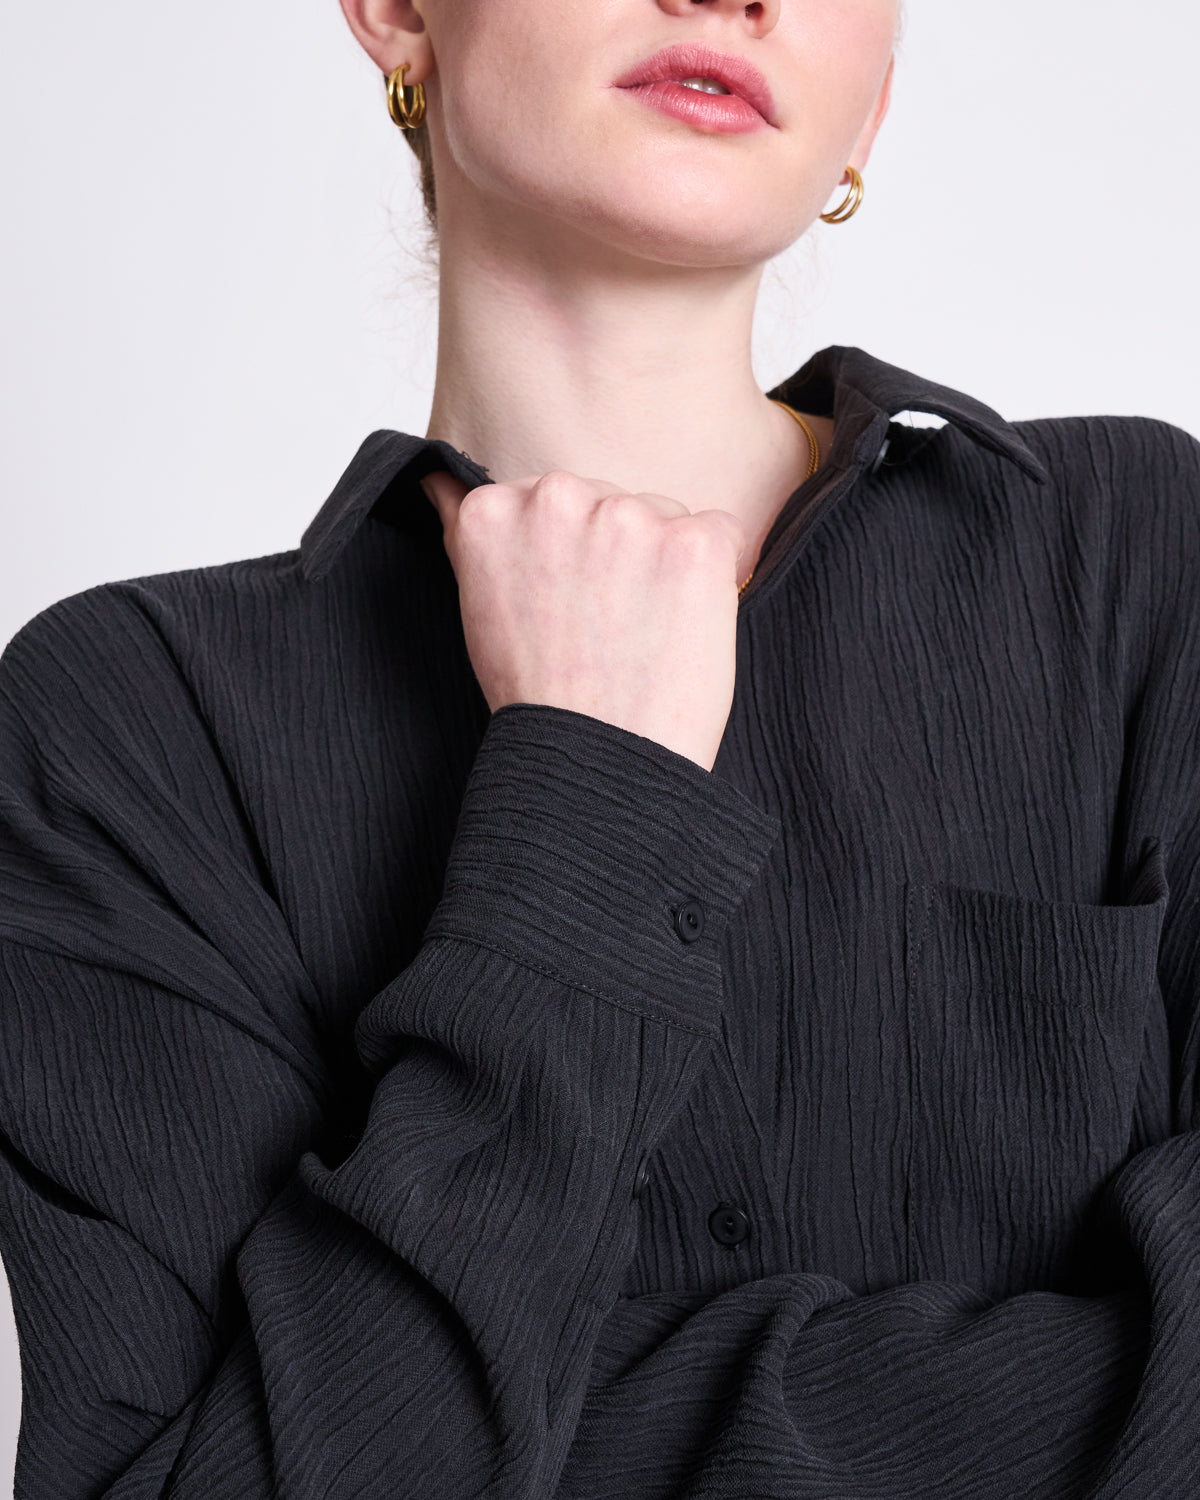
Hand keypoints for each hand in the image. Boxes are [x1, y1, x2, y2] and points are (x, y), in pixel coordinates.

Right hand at [420, 468, 746, 772]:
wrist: (596, 760)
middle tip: (605, 628)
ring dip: (664, 563)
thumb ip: (469, 534)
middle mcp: (557, 498)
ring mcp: (628, 517)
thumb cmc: (539, 696)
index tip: (566, 603)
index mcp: (495, 509)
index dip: (571, 555)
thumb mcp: (478, 606)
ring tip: (642, 635)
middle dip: (617, 553)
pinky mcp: (693, 542)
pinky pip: (722, 534)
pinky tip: (683, 627)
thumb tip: (441, 479)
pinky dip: (715, 578)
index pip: (552, 500)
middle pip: (610, 500)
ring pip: (664, 514)